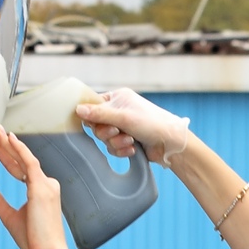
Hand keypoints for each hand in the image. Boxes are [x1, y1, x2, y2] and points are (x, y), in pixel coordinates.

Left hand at [0, 126, 71, 248]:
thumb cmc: (35, 240)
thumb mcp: (9, 216)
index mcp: (40, 190)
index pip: (19, 167)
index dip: (7, 155)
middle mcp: (46, 184)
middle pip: (21, 160)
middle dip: (6, 145)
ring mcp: (46, 185)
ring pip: (24, 159)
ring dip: (9, 144)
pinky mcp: (42, 188)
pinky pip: (29, 164)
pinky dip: (19, 151)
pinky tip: (10, 140)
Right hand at [75, 89, 190, 166]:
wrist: (170, 143)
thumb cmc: (151, 123)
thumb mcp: (123, 117)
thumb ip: (99, 114)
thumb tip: (77, 109)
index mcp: (118, 98)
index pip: (93, 105)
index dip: (92, 117)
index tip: (94, 124)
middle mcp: (119, 110)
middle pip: (97, 125)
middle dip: (107, 133)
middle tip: (118, 132)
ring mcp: (123, 126)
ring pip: (105, 139)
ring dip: (116, 143)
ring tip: (130, 141)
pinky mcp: (127, 140)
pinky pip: (113, 148)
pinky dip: (122, 150)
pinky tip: (133, 149)